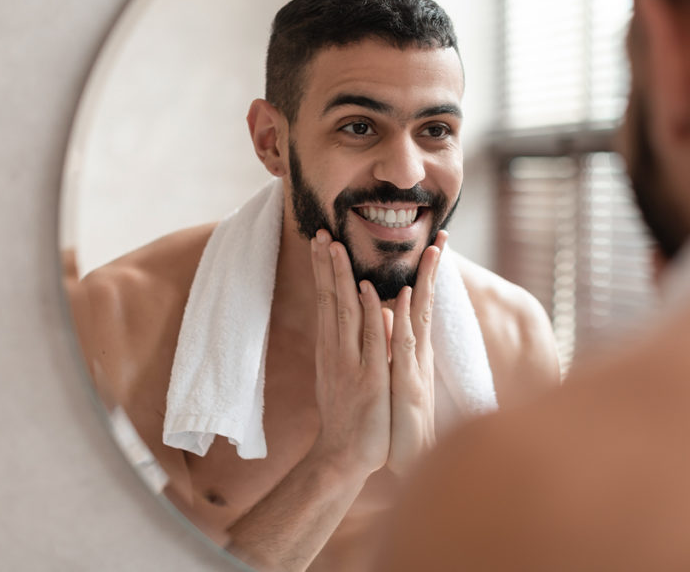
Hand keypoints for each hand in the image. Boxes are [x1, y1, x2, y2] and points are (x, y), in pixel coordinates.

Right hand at [308, 230, 391, 477]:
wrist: (344, 457)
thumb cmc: (350, 415)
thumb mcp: (348, 374)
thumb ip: (353, 345)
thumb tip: (363, 316)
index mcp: (333, 349)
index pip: (327, 301)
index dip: (324, 271)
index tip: (322, 241)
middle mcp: (336, 351)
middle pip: (330, 300)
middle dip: (326, 265)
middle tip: (320, 233)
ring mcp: (351, 364)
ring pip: (344, 313)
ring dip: (340, 279)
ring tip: (336, 248)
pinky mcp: (369, 380)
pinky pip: (369, 341)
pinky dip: (367, 314)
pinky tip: (366, 290)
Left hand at [386, 231, 446, 475]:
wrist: (399, 460)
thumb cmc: (393, 419)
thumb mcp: (391, 374)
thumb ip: (391, 341)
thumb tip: (387, 313)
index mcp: (410, 350)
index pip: (417, 303)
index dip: (424, 275)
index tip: (432, 245)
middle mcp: (416, 354)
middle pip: (424, 303)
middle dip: (432, 270)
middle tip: (443, 237)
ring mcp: (413, 368)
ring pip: (418, 317)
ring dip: (422, 284)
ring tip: (430, 253)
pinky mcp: (406, 384)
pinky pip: (403, 345)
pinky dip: (402, 319)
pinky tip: (402, 297)